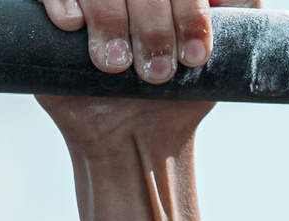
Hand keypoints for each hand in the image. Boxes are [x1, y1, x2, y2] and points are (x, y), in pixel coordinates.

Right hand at [35, 0, 260, 149]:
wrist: (136, 139)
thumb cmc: (181, 94)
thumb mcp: (225, 54)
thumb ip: (239, 13)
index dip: (189, 12)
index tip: (196, 57)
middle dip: (153, 23)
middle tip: (156, 71)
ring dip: (110, 19)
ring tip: (116, 65)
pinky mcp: (49, 8)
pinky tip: (74, 25)